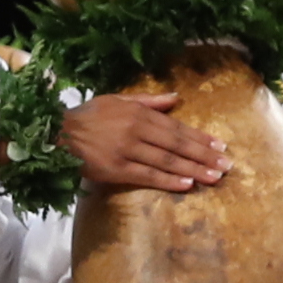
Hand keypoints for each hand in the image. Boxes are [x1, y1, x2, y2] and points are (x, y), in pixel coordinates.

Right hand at [63, 89, 225, 195]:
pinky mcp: (116, 170)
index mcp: (138, 114)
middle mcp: (136, 131)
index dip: (200, 137)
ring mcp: (127, 151)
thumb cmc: (88, 116)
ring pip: (166, 162)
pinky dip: (168, 181)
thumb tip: (176, 98)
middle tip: (226, 165)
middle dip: (204, 155)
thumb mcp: (117, 100)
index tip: (221, 145)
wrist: (55, 133)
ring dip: (193, 170)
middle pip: (177, 145)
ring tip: (214, 176)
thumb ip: (149, 101)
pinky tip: (187, 184)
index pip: (176, 128)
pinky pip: (147, 176)